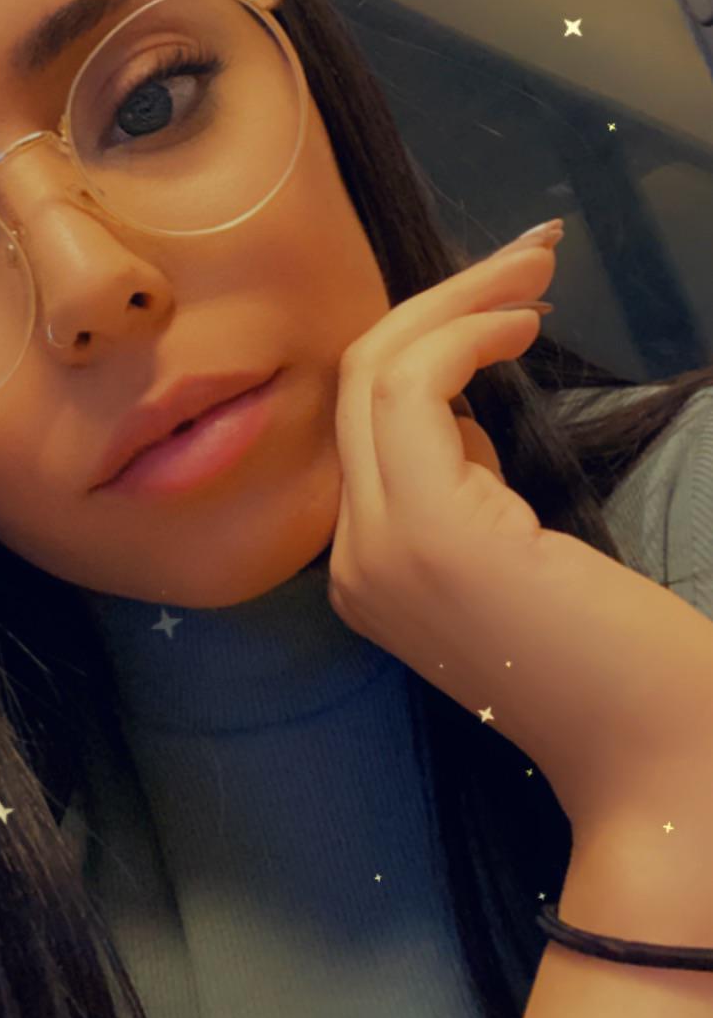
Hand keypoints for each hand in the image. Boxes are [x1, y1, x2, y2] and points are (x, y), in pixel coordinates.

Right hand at [325, 236, 712, 832]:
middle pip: (359, 380)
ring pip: (377, 370)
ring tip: (535, 274)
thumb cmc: (623, 669)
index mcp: (370, 572)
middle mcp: (353, 561)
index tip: (511, 304)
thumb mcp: (520, 563)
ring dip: (458, 302)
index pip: (366, 421)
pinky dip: (464, 335)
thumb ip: (469, 500)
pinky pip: (412, 389)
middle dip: (442, 299)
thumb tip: (462, 425)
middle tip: (530, 256)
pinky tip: (523, 330)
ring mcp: (381, 548)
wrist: (663, 761)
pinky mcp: (431, 530)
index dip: (430, 340)